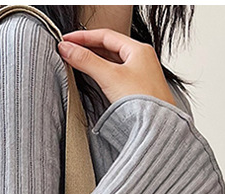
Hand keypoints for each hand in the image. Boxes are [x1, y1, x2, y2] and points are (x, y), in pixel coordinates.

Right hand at [57, 28, 175, 106]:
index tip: (67, 40)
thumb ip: (86, 61)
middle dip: (87, 47)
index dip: (84, 36)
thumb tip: (68, 49)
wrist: (157, 127)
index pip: (106, 35)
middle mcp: (141, 59)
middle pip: (108, 47)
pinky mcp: (136, 90)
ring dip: (93, 60)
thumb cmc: (144, 102)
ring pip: (112, 61)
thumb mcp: (110, 77)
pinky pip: (115, 74)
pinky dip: (101, 72)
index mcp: (139, 50)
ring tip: (76, 61)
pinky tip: (92, 76)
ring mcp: (139, 75)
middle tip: (68, 50)